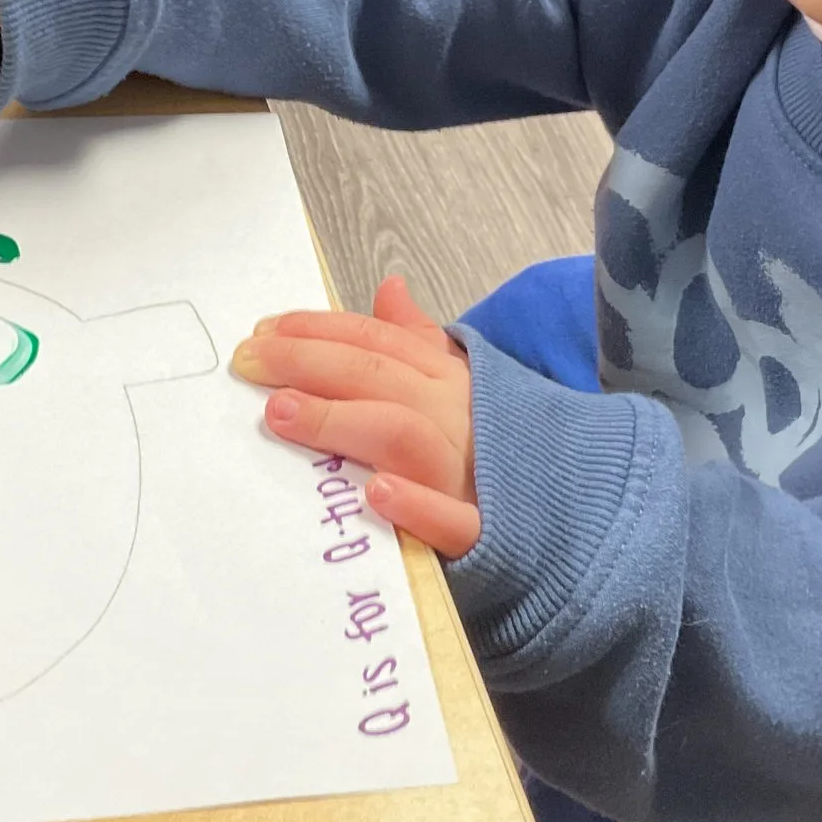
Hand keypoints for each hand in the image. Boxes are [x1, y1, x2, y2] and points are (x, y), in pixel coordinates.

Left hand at [231, 277, 479, 558]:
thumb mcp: (463, 384)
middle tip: (247, 362)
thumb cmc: (498, 448)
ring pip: (404, 435)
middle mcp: (457, 417)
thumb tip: (388, 288)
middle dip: (308, 362)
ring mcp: (470, 473)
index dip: (318, 330)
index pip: (377, 343)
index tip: (262, 330)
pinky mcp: (485, 534)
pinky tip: (375, 493)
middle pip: (377, 377)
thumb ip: (419, 339)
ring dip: (341, 421)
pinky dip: (416, 506)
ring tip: (283, 412)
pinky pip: (454, 521)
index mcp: (451, 380)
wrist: (574, 512)